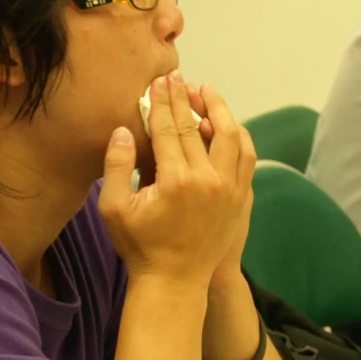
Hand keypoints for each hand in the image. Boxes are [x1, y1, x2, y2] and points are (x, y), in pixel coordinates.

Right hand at [99, 73, 246, 289]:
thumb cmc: (140, 246)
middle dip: (186, 98)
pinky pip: (246, 156)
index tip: (159, 81)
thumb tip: (123, 129)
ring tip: (206, 92)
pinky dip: (238, 135)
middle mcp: (209, 180)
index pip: (170, 129)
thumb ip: (116, 166)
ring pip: (232, 136)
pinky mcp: (241, 197)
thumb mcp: (114, 209)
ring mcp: (230, 188)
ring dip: (220, 110)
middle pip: (199, 127)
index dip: (163, 102)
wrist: (175, 282)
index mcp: (176, 181)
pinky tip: (227, 124)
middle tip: (177, 77)